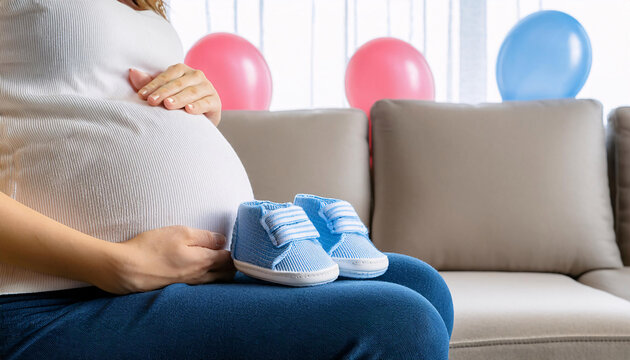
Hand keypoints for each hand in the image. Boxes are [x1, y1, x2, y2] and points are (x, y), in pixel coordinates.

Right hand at [104, 225, 234, 293]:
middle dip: (231, 264)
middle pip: (226, 274)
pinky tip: (199, 271)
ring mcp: (189, 286)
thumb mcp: (180, 232)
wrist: (125, 269)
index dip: (234, 251)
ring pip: (214, 282)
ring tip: (216, 261)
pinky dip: (206, 279)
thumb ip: (205, 237)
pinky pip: (201, 286)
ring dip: (220, 273)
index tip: (233, 244)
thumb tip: (222, 241)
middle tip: (227, 252)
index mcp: (204, 261)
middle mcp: (200, 277)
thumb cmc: (152, 247)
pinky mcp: (177, 290)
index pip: (230, 260)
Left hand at [128, 63, 221, 125]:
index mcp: (183, 70)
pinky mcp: (215, 102)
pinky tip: (188, 110)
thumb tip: (132, 71)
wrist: (199, 121)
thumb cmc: (178, 104)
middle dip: (164, 93)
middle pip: (178, 83)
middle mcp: (197, 76)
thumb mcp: (162, 94)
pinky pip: (206, 103)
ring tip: (168, 105)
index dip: (154, 85)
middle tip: (152, 102)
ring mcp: (208, 88)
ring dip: (179, 98)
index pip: (167, 75)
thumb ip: (149, 84)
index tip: (141, 96)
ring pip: (192, 92)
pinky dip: (197, 106)